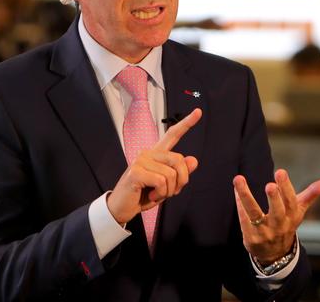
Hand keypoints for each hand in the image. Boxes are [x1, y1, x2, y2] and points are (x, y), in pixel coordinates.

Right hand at [107, 108, 201, 223]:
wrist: (122, 207)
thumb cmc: (143, 195)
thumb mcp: (166, 185)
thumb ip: (179, 173)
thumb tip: (193, 160)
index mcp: (156, 154)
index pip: (172, 135)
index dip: (186, 124)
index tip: (198, 112)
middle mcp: (148, 153)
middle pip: (179, 160)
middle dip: (181, 180)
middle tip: (170, 192)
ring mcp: (141, 160)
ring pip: (171, 174)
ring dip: (168, 191)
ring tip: (156, 194)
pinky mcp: (136, 171)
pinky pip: (161, 181)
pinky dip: (160, 193)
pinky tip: (150, 195)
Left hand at [233, 169, 319, 264]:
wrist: (275, 254)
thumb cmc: (286, 223)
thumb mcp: (299, 209)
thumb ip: (312, 194)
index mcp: (293, 216)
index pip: (291, 202)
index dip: (286, 187)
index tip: (280, 171)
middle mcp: (280, 225)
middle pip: (278, 211)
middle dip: (274, 198)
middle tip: (269, 184)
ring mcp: (265, 233)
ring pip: (254, 214)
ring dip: (246, 196)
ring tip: (239, 179)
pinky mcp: (251, 238)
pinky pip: (244, 220)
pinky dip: (240, 205)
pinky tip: (236, 192)